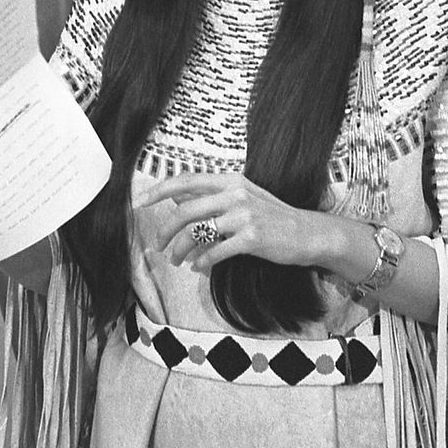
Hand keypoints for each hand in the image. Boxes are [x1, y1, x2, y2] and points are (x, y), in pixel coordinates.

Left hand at [135, 173, 323, 269]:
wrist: (307, 233)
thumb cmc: (273, 217)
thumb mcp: (242, 197)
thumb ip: (211, 196)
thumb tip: (176, 198)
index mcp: (230, 181)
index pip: (185, 180)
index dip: (158, 190)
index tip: (139, 202)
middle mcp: (235, 194)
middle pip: (185, 210)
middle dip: (166, 230)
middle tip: (159, 245)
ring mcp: (244, 215)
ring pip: (197, 233)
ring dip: (181, 250)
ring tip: (178, 261)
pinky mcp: (252, 237)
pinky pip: (215, 251)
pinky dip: (202, 262)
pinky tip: (199, 267)